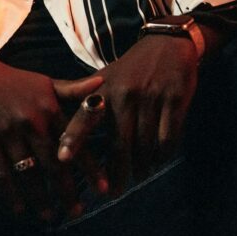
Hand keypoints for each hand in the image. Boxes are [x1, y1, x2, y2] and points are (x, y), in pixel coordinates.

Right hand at [0, 44, 101, 218]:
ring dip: (40, 198)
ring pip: (28, 173)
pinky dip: (10, 194)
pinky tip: (19, 209)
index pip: (74, 141)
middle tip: (77, 211)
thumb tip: (102, 84)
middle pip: (53, 163)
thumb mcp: (43, 82)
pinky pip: (0, 173)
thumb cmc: (10, 81)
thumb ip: (72, 89)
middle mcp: (31, 120)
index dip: (90, 167)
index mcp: (48, 107)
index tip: (103, 188)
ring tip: (49, 216)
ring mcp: (7, 131)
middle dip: (66, 191)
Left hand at [58, 34, 198, 194]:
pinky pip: (168, 138)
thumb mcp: (104, 78)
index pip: (84, 117)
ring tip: (139, 175)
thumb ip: (83, 101)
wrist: (167, 44)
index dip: (73, 138)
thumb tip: (62, 128)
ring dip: (142, 166)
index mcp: (103, 89)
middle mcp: (124, 93)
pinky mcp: (175, 99)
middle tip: (114, 191)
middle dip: (117, 172)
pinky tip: (158, 160)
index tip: (62, 159)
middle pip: (120, 144)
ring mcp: (151, 96)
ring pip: (145, 146)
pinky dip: (163, 154)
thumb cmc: (130, 68)